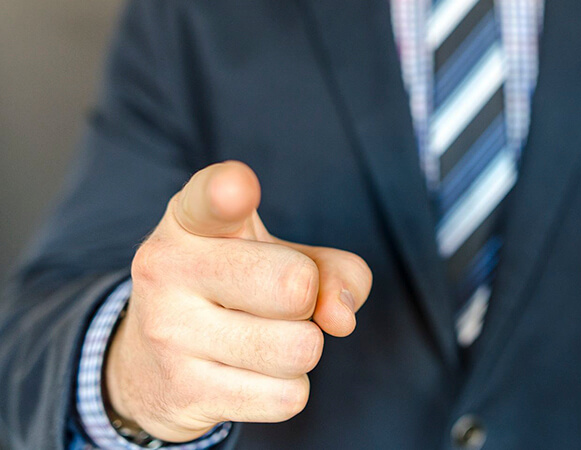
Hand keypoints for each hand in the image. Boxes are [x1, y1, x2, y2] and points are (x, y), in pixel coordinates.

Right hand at [104, 161, 371, 441]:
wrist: (148, 365)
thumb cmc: (235, 291)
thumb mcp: (282, 258)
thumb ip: (335, 270)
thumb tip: (340, 318)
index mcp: (191, 220)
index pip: (210, 199)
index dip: (229, 193)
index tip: (237, 190)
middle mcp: (168, 266)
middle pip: (296, 285)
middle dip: (308, 300)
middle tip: (275, 302)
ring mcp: (169, 332)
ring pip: (300, 348)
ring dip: (301, 350)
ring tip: (262, 338)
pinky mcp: (183, 392)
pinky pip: (287, 397)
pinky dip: (287, 390)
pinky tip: (250, 375)